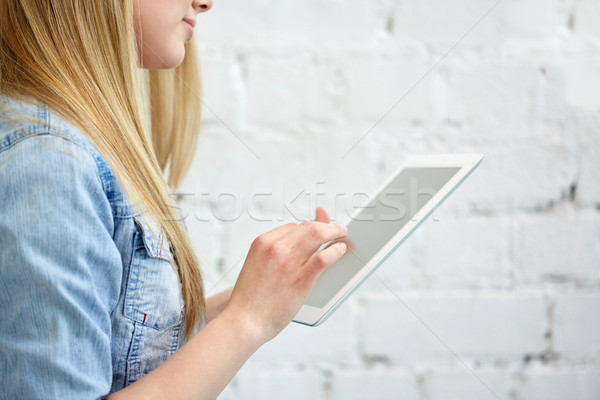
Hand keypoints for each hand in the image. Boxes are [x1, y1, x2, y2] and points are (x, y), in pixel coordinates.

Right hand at [223, 207, 346, 342]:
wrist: (244, 321)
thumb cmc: (250, 298)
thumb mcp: (257, 265)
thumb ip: (274, 253)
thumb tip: (295, 243)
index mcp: (263, 243)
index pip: (292, 227)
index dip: (309, 227)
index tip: (317, 229)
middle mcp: (275, 248)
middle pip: (307, 227)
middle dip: (325, 225)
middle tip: (336, 229)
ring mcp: (288, 263)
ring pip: (317, 235)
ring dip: (333, 231)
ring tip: (341, 234)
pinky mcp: (300, 280)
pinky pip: (323, 257)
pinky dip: (335, 251)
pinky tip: (340, 250)